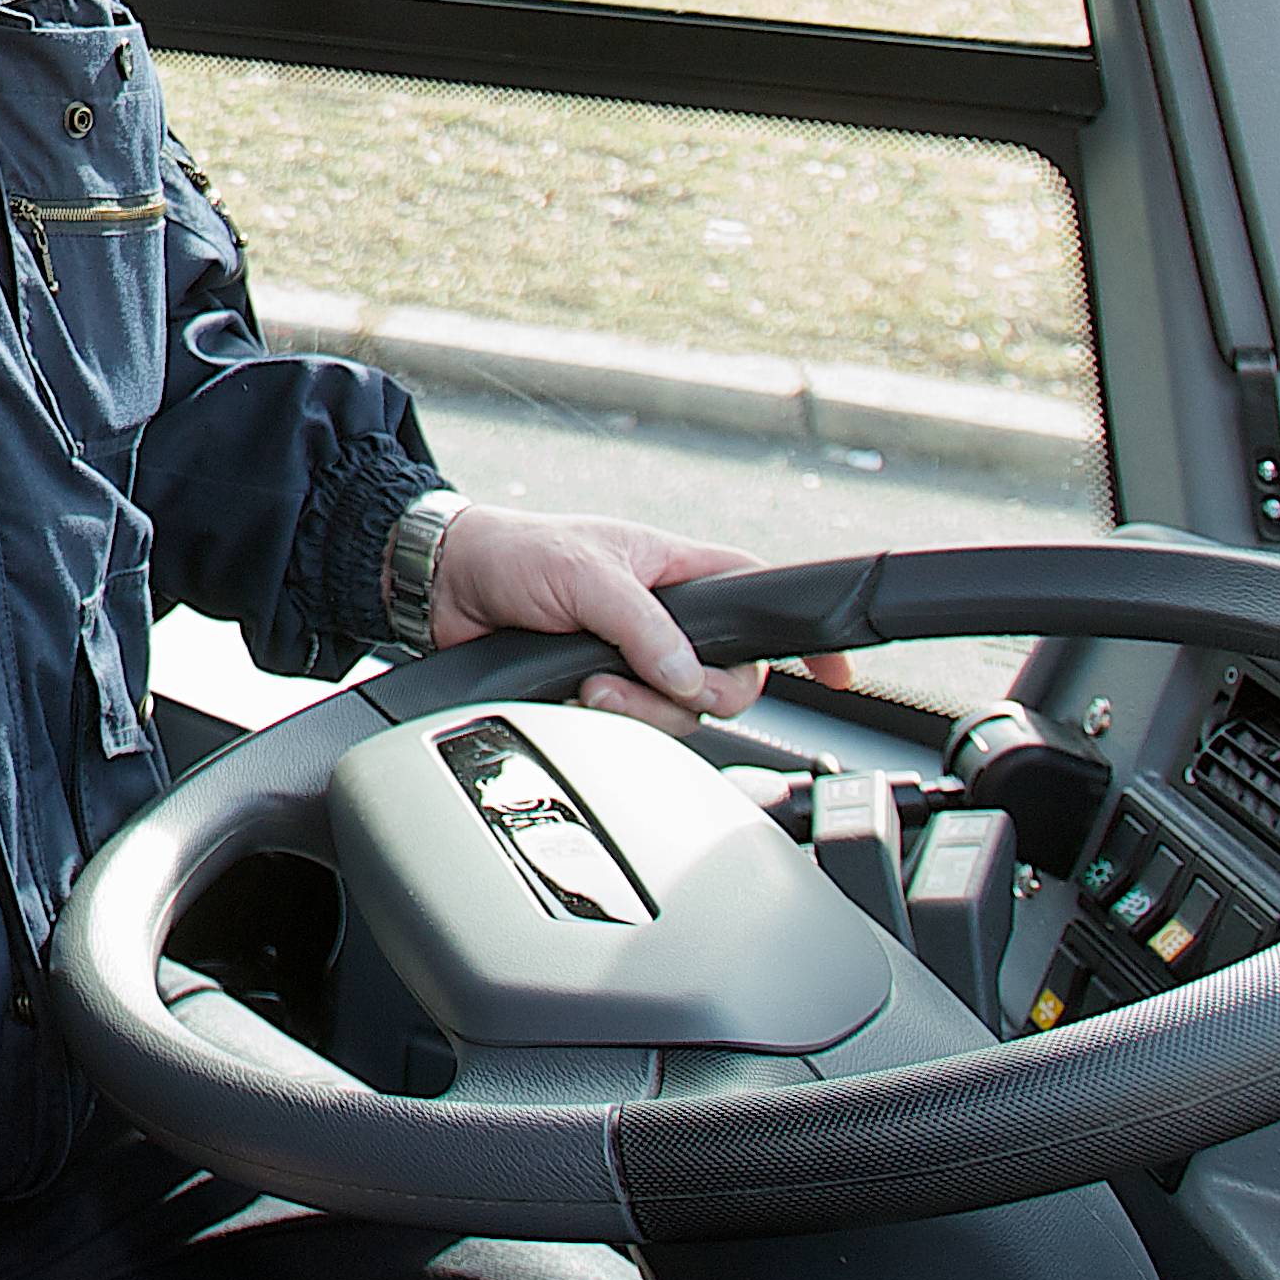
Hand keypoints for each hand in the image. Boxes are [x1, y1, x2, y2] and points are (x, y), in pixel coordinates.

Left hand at [422, 507, 851, 731]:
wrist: (442, 586)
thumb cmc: (513, 553)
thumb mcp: (584, 573)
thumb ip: (643, 625)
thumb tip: (689, 678)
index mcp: (673, 570)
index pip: (759, 593)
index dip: (800, 633)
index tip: (837, 673)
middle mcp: (663, 618)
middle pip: (728, 675)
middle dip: (694, 690)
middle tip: (641, 678)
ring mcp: (633, 658)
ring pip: (681, 710)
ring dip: (640, 706)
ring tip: (589, 682)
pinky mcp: (600, 691)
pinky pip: (634, 727)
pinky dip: (612, 721)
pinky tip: (576, 698)